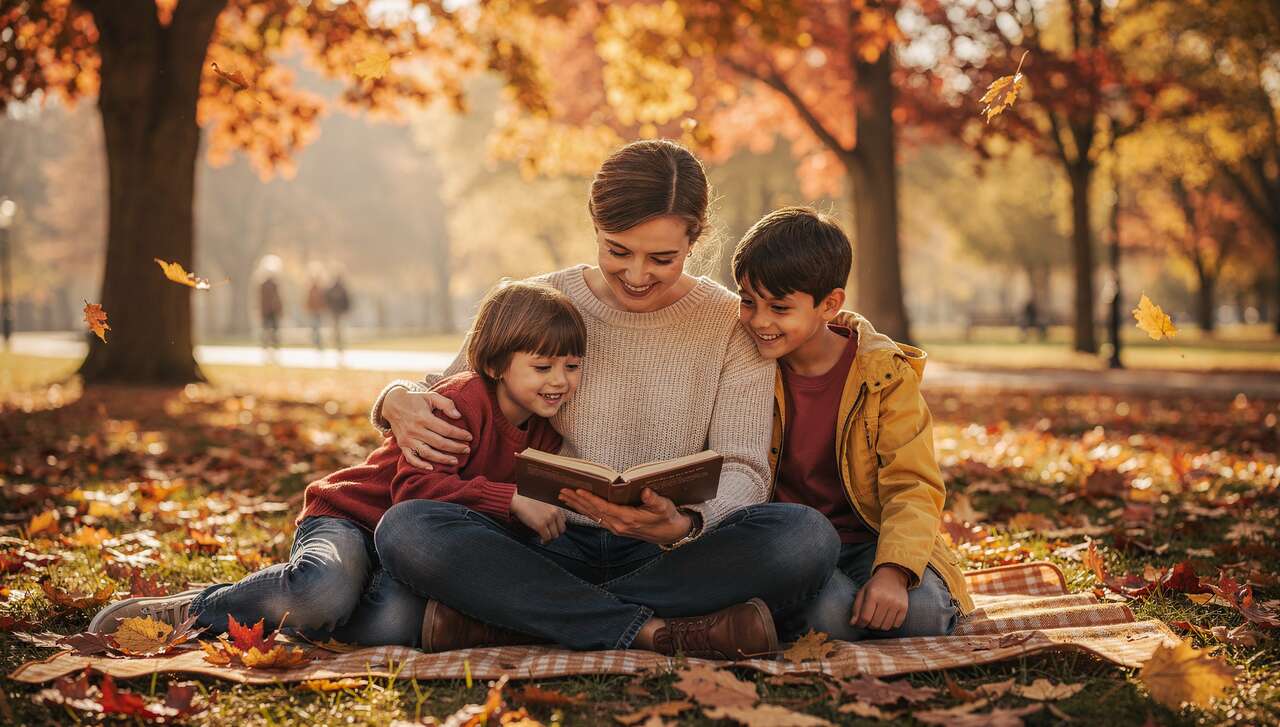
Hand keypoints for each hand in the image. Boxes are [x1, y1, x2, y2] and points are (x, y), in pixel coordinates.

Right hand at [383, 387, 472, 469]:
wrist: (392, 404)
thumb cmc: (416, 400)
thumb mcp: (431, 396)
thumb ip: (446, 404)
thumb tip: (458, 416)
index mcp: (423, 417)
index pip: (446, 429)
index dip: (459, 434)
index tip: (470, 437)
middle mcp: (415, 430)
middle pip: (439, 443)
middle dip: (455, 447)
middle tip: (467, 449)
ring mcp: (408, 439)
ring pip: (427, 453)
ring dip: (442, 459)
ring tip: (455, 461)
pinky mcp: (402, 445)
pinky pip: (411, 458)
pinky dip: (420, 465)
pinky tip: (432, 468)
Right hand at [509, 495, 566, 542]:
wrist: (519, 501)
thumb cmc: (529, 503)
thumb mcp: (545, 505)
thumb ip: (552, 512)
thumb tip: (554, 525)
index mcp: (556, 507)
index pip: (564, 522)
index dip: (558, 527)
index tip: (553, 530)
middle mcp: (555, 513)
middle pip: (561, 530)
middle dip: (555, 534)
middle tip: (549, 536)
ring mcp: (548, 519)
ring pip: (555, 535)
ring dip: (549, 539)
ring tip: (544, 539)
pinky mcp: (541, 525)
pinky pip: (547, 538)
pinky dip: (545, 541)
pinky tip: (541, 540)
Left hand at [558, 488, 692, 544]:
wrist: (670, 533)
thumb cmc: (667, 516)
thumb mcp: (664, 506)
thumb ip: (654, 499)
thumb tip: (645, 492)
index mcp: (628, 519)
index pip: (604, 508)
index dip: (590, 499)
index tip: (577, 491)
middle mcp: (619, 526)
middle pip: (593, 512)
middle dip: (577, 501)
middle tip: (562, 490)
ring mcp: (616, 528)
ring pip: (592, 516)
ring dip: (577, 506)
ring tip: (563, 496)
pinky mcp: (616, 527)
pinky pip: (596, 518)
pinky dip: (584, 511)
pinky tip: (576, 505)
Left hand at [851, 565, 910, 630]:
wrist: (893, 576)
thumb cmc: (875, 586)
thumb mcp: (863, 592)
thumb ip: (856, 608)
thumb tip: (853, 624)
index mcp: (873, 594)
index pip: (865, 617)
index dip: (860, 624)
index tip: (860, 624)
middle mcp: (886, 599)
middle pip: (875, 624)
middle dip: (870, 625)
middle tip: (869, 620)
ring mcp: (896, 604)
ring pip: (885, 626)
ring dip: (880, 626)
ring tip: (878, 619)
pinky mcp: (904, 607)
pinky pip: (896, 625)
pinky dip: (890, 625)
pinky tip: (887, 618)